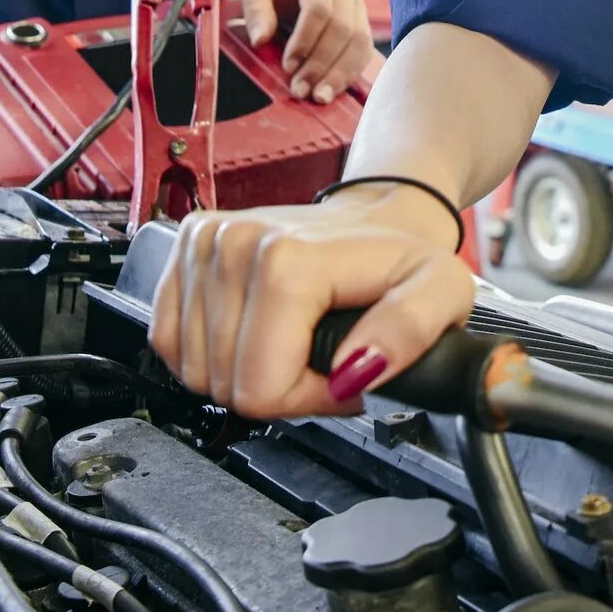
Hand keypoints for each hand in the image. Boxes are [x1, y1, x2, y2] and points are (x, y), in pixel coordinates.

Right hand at [149, 187, 473, 419]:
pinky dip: (213, 354)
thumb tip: (354, 371)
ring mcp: (204, 243)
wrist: (377, 213)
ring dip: (248, 372)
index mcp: (286, 260)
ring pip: (196, 371)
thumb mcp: (442, 292)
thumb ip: (410, 332)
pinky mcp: (186, 248)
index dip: (308, 399)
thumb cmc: (402, 256)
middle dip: (281, 387)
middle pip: (227, 385)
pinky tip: (256, 333)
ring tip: (296, 341)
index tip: (345, 370)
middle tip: (324, 355)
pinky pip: (171, 342)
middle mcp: (233, 244)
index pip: (261, 390)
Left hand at [236, 0, 379, 103]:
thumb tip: (260, 40)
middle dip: (321, 64)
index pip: (319, 9)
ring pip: (359, 42)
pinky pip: (364, 52)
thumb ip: (253, 6)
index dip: (305, 41)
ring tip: (319, 97)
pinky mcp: (363, 23)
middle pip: (342, 28)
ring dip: (340, 73)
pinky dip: (350, 73)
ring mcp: (357, 5)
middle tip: (300, 89)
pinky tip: (333, 90)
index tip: (287, 66)